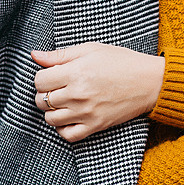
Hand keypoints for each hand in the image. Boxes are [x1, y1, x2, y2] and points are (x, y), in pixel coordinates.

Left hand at [32, 43, 164, 142]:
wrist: (149, 81)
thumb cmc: (121, 61)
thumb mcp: (90, 50)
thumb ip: (60, 54)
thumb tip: (34, 56)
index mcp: (75, 72)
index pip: (40, 80)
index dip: (43, 76)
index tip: (52, 74)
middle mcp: (78, 94)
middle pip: (42, 100)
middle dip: (45, 93)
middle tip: (57, 87)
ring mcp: (86, 113)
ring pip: (51, 119)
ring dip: (51, 110)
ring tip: (63, 101)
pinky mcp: (95, 126)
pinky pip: (67, 135)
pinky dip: (62, 128)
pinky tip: (68, 117)